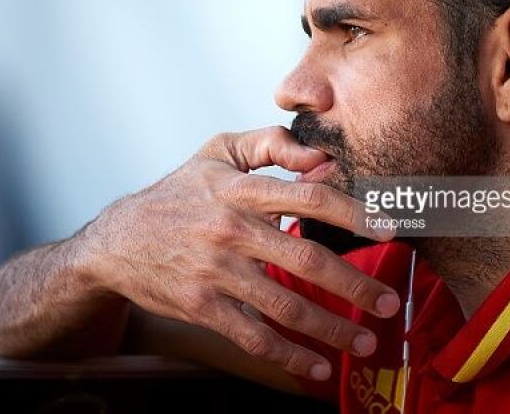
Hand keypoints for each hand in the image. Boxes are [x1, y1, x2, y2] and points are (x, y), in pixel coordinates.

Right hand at [79, 126, 398, 380]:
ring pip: (286, 307)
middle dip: (357, 285)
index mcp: (242, 189)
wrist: (119, 239)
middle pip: (309, 261)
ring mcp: (216, 272)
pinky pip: (253, 337)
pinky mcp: (203, 307)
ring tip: (367, 341)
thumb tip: (321, 156)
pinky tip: (317, 366)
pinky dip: (289, 356)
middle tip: (388, 302)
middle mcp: (232, 230)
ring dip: (333, 328)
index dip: (356, 215)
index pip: (311, 199)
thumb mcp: (218, 151)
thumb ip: (271, 143)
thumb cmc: (178, 192)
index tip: (390, 229)